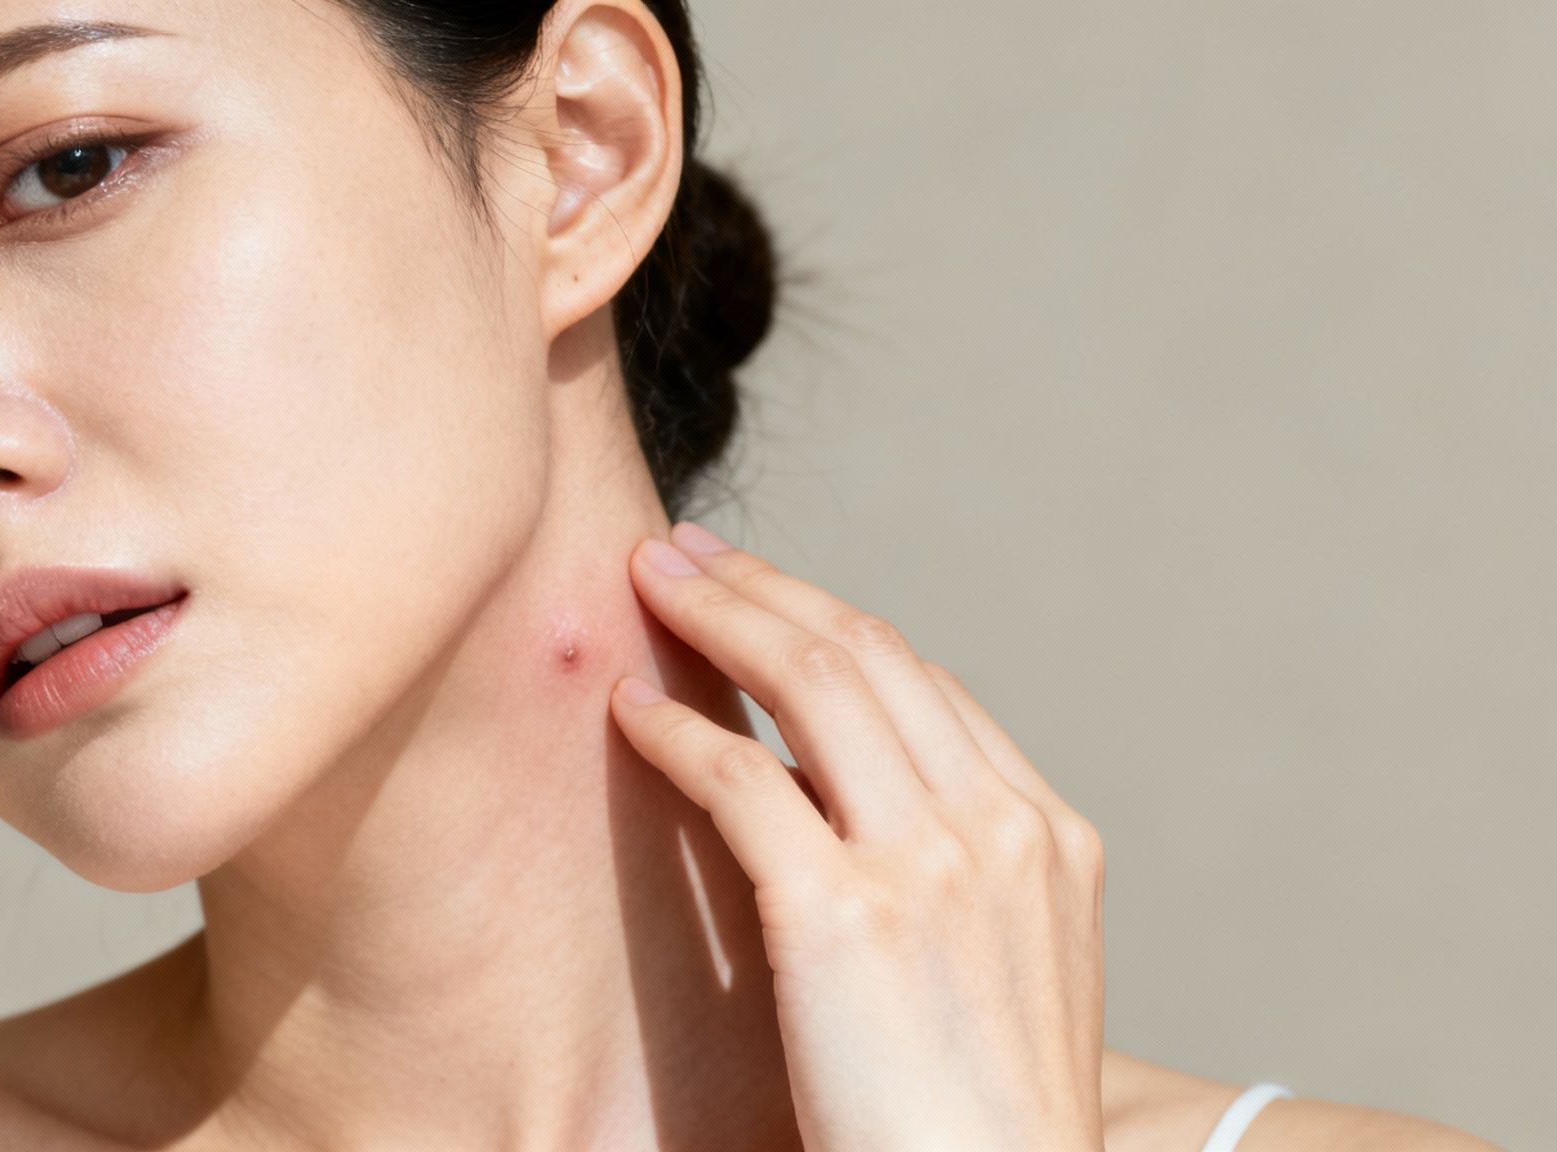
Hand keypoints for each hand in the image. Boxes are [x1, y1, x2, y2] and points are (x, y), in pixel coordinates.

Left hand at [608, 523, 1106, 1151]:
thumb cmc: (970, 1124)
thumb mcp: (997, 974)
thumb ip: (943, 875)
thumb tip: (829, 801)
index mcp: (1049, 838)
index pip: (927, 686)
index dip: (833, 621)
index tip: (762, 592)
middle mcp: (1000, 828)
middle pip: (868, 653)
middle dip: (766, 585)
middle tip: (686, 548)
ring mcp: (931, 863)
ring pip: (812, 681)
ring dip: (719, 615)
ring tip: (647, 582)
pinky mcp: (845, 914)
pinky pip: (742, 780)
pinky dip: (678, 731)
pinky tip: (628, 709)